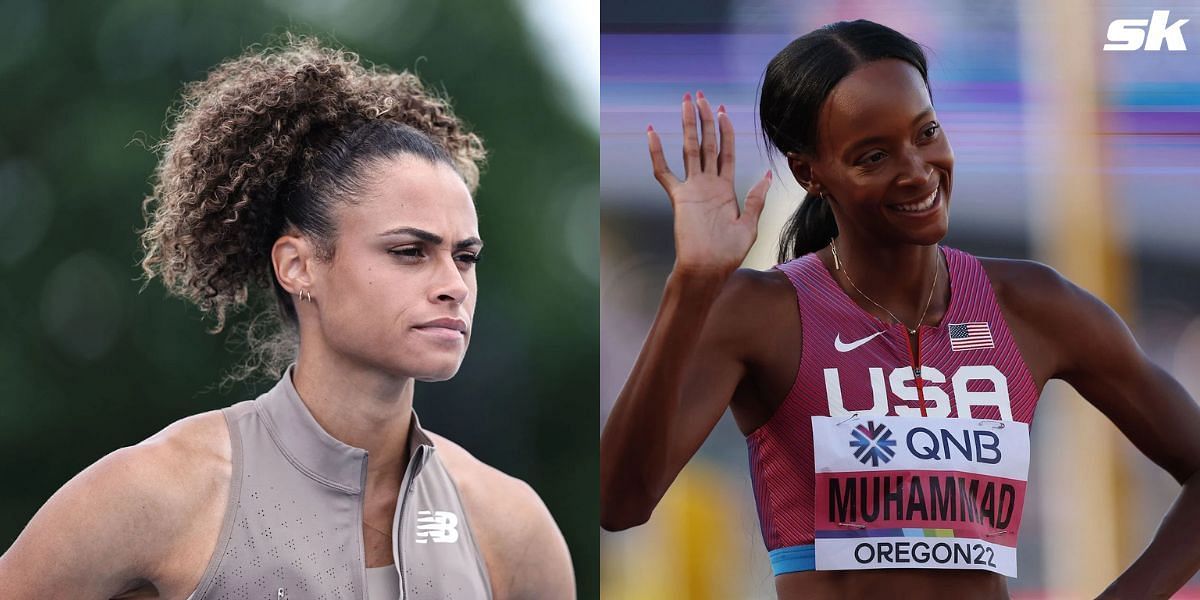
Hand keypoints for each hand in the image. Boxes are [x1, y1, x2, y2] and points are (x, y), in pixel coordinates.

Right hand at [648, 91, 771, 278]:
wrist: (708, 269)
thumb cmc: (728, 253)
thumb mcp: (750, 224)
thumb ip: (756, 198)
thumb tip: (767, 175)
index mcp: (726, 189)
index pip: (726, 152)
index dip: (726, 131)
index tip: (723, 110)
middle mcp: (708, 184)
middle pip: (706, 144)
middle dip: (705, 119)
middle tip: (700, 96)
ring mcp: (692, 189)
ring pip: (688, 149)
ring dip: (687, 125)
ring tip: (686, 102)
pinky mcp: (678, 197)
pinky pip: (664, 172)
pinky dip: (656, 152)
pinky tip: (651, 132)